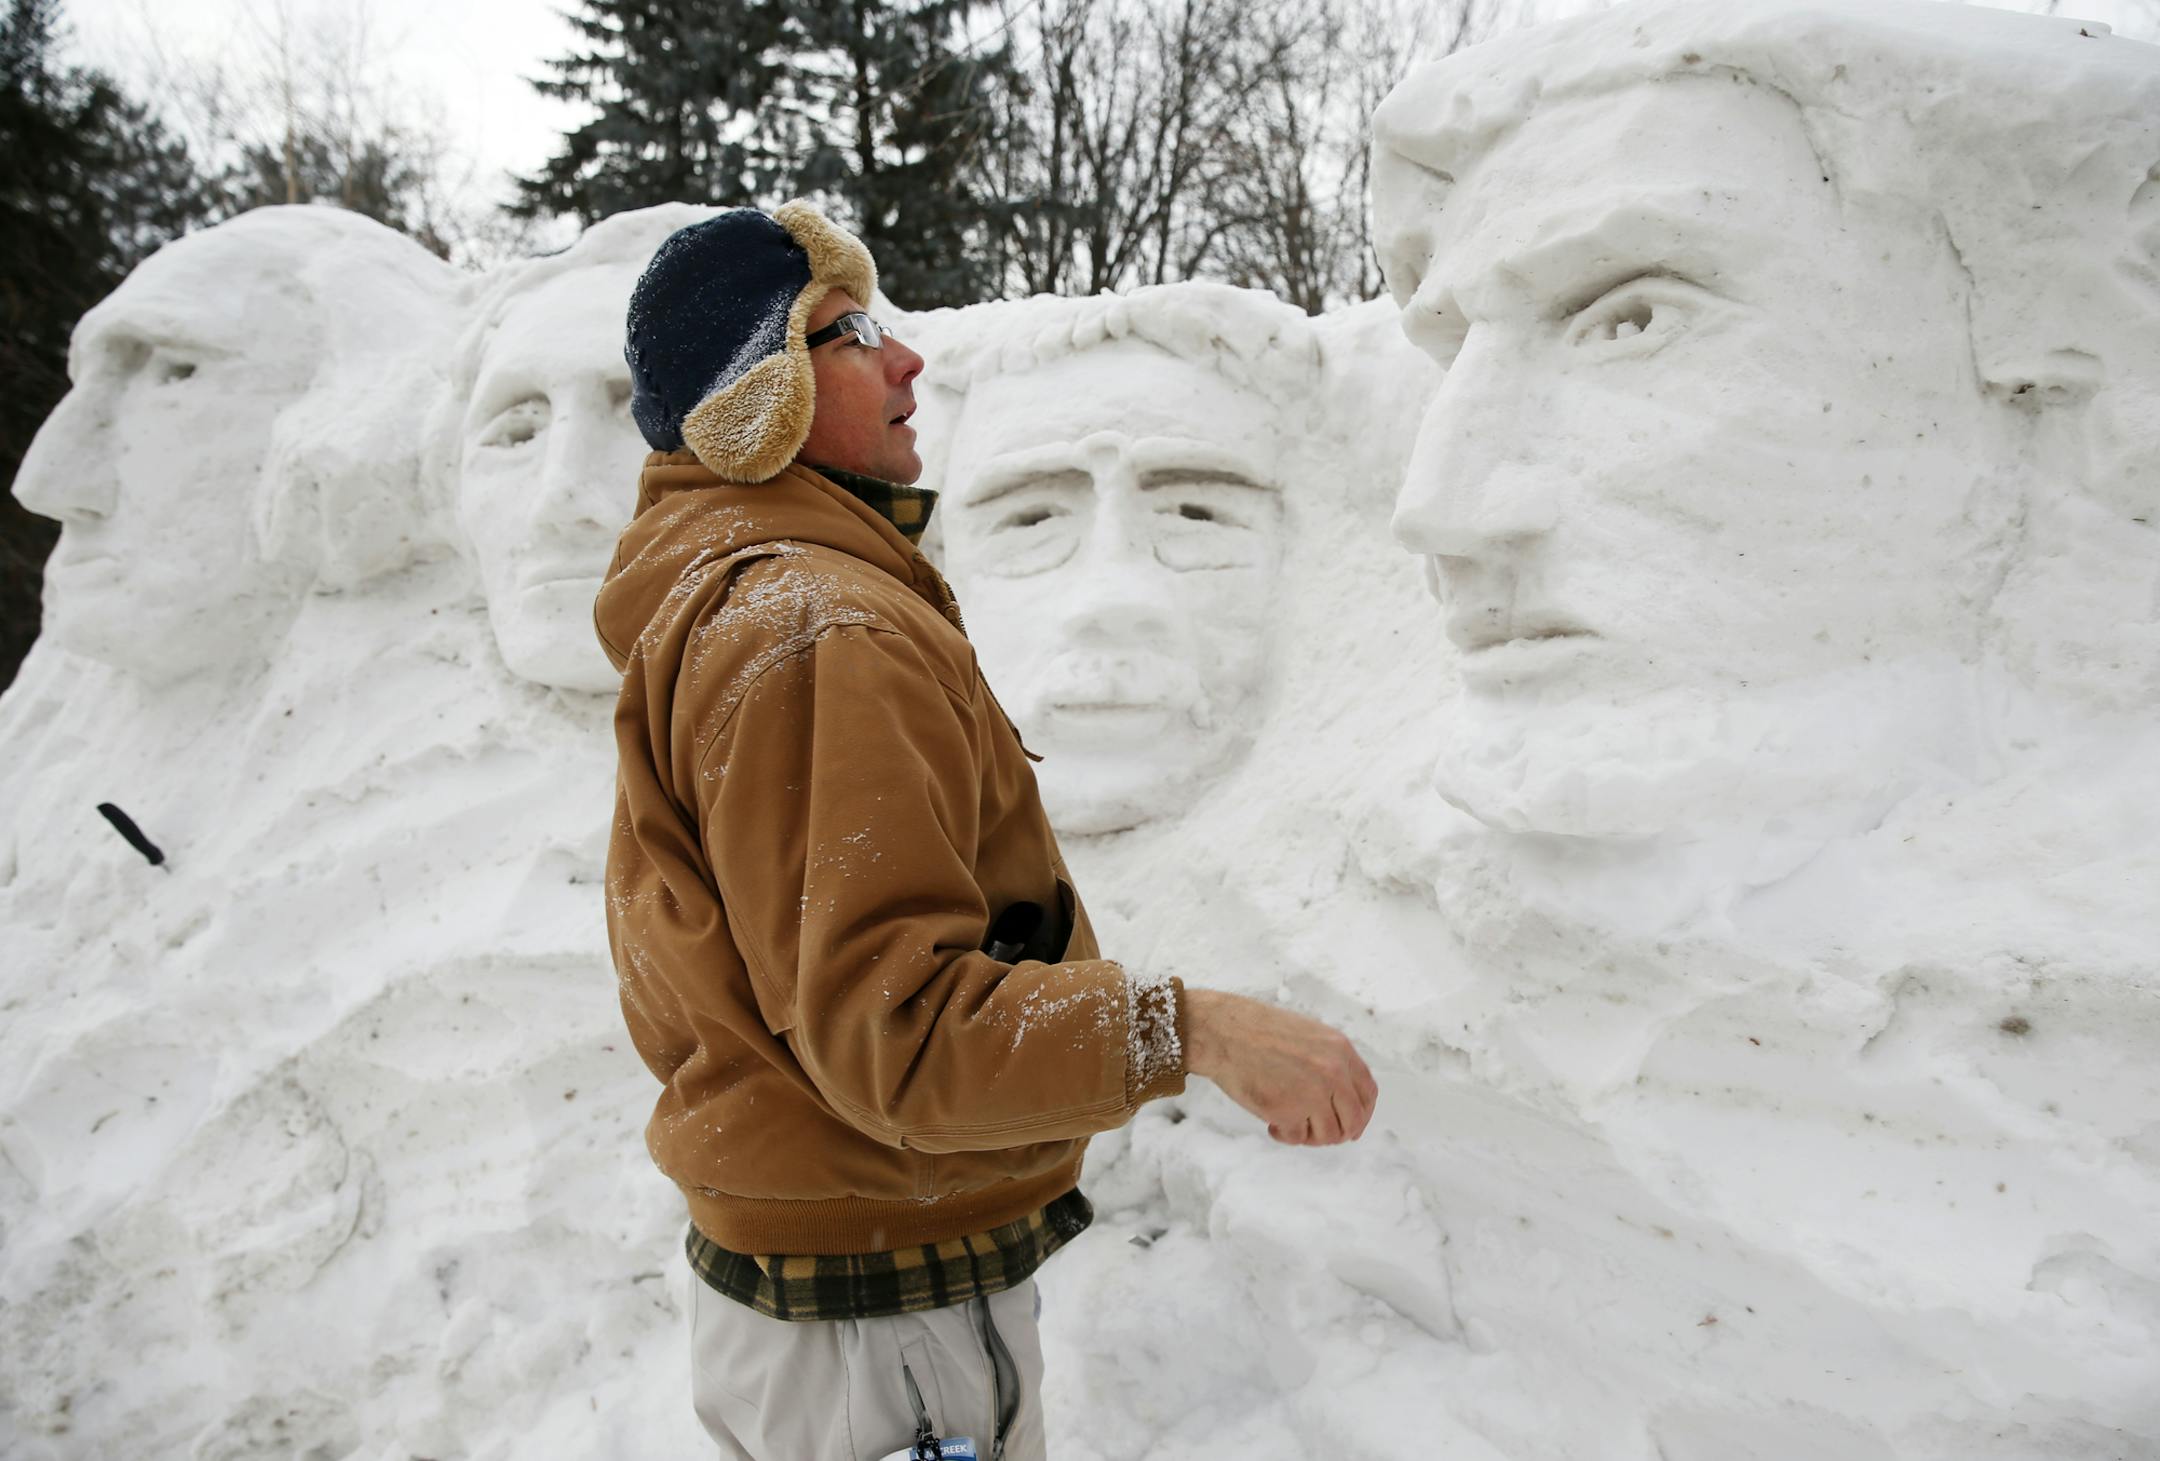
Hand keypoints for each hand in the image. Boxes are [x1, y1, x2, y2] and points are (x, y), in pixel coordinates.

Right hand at [1181, 988, 1378, 1144]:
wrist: (1223, 1032)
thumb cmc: (1256, 1030)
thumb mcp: (1307, 1035)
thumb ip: (1329, 1061)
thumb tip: (1341, 1098)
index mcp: (1340, 1050)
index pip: (1368, 1092)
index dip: (1362, 1114)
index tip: (1351, 1124)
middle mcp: (1333, 1073)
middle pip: (1354, 1120)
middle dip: (1339, 1133)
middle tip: (1317, 1133)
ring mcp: (1313, 1094)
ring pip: (1328, 1135)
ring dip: (1309, 1136)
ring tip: (1287, 1122)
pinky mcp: (1288, 1111)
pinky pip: (1297, 1138)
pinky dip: (1284, 1135)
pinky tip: (1270, 1122)